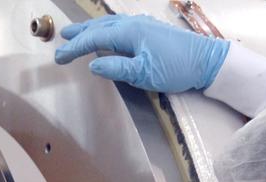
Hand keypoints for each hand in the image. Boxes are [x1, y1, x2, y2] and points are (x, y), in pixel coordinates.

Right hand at [55, 14, 229, 92]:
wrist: (206, 61)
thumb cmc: (175, 68)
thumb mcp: (144, 73)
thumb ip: (117, 68)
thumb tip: (93, 65)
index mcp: (129, 32)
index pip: (94, 38)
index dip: (75, 48)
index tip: (59, 57)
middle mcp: (133, 24)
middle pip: (99, 27)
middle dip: (80, 33)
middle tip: (63, 39)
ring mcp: (142, 25)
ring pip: (110, 25)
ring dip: (92, 29)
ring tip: (78, 34)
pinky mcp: (150, 30)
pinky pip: (120, 27)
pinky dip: (106, 30)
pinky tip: (106, 35)